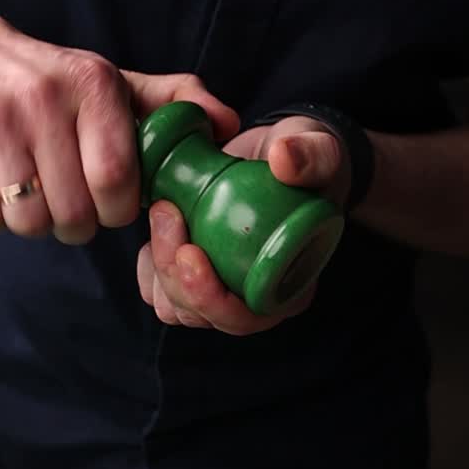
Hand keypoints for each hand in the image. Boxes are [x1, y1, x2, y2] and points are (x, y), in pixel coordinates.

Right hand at [0, 15, 238, 240]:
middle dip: (78, 224)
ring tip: (37, 194)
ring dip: (36, 223)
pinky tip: (0, 189)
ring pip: (29, 221)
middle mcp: (41, 100)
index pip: (116, 179)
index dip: (117, 210)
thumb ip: (173, 103)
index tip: (112, 203)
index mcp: (91, 84)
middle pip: (73, 212)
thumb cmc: (53, 82)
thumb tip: (228, 125)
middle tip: (73, 205)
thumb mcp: (114, 82)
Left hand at [137, 115, 349, 332]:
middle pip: (201, 315)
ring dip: (157, 264)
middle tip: (167, 213)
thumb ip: (313, 155)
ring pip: (173, 306)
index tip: (191, 252)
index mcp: (288, 289)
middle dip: (174, 274)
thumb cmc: (305, 161)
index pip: (245, 317)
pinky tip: (157, 225)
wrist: (276, 156)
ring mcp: (218, 292)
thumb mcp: (321, 151)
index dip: (211, 298)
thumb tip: (283, 157)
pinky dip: (147, 264)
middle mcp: (252, 301)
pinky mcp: (190, 278)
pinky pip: (157, 290)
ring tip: (164, 209)